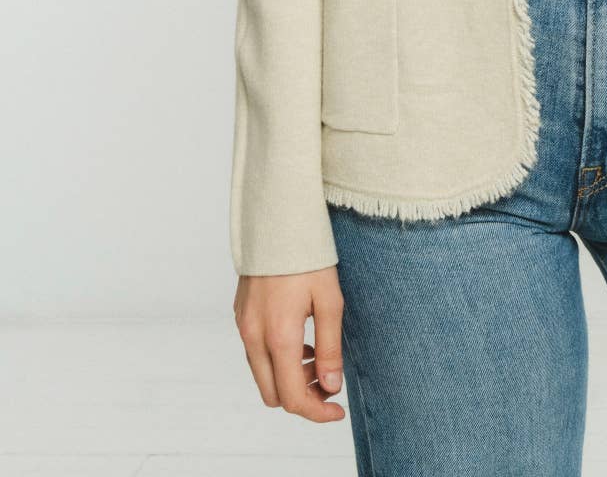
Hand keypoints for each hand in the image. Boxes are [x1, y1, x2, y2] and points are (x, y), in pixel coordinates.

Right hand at [233, 267, 346, 421]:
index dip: (317, 412)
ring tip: (316, 355)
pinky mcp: (240, 316)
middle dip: (302, 398)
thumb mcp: (330, 301)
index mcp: (279, 337)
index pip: (293, 398)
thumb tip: (331, 387)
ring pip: (262, 375)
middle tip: (328, 381)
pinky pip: (255, 354)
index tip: (338, 410)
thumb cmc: (308, 257)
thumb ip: (330, 348)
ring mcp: (243, 327)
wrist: (278, 221)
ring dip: (288, 378)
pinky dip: (276, 359)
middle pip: (273, 395)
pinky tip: (300, 338)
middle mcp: (254, 337)